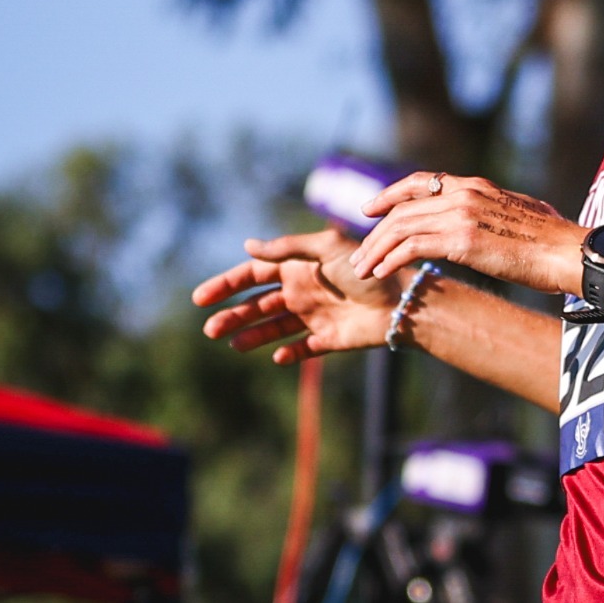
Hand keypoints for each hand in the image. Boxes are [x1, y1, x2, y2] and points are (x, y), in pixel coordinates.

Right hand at [192, 227, 401, 363]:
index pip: (253, 275)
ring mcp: (315, 315)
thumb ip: (286, 249)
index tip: (200, 298)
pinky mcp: (330, 338)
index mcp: (299, 267)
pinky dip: (288, 353)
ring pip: (274, 327)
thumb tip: (247, 245)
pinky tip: (277, 357)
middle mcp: (304, 290)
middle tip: (210, 329)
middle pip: (258, 304)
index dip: (226, 285)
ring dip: (252, 335)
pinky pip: (303, 348)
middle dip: (233, 315)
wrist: (403, 299)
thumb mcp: (325, 249)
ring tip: (232, 344)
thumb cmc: (366, 268)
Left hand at [352, 172, 580, 295]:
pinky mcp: (461, 240)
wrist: (568, 252)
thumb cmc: (553, 242)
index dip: (390, 194)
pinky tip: (380, 273)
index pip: (421, 182)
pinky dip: (390, 260)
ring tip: (361, 269)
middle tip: (358, 254)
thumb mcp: (520, 215)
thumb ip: (496, 213)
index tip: (370, 209)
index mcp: (476, 186)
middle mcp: (464, 194)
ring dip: (375, 250)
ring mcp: (462, 215)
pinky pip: (411, 247)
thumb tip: (492, 223)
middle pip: (403, 209)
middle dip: (375, 233)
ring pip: (401, 227)